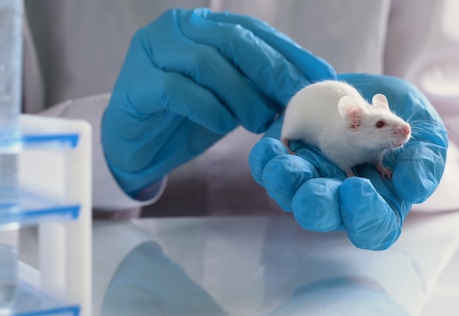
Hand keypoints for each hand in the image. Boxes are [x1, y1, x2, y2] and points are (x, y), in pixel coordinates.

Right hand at [102, 8, 334, 196]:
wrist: (137, 146)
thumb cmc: (189, 118)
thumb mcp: (234, 98)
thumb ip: (261, 86)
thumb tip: (311, 87)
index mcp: (203, 25)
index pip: (255, 31)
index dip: (291, 52)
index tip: (322, 76)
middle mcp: (176, 29)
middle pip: (234, 41)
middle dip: (273, 71)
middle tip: (295, 101)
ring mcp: (151, 52)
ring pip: (208, 63)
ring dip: (243, 96)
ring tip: (260, 122)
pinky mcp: (135, 83)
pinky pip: (177, 90)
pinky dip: (208, 109)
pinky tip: (221, 124)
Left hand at [249, 74, 446, 249]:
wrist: (368, 93)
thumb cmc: (404, 124)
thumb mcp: (428, 137)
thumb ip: (424, 163)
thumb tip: (412, 189)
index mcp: (380, 204)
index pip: (374, 228)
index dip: (364, 217)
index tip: (356, 188)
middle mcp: (342, 199)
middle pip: (327, 217)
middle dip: (317, 206)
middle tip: (313, 192)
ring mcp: (313, 181)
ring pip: (292, 197)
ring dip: (286, 184)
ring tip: (286, 164)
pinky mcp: (289, 162)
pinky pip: (270, 170)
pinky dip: (267, 161)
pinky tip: (271, 146)